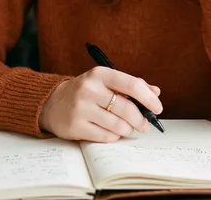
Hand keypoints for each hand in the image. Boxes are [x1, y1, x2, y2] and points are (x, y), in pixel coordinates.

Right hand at [40, 67, 163, 142]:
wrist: (52, 103)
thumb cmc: (86, 92)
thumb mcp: (105, 82)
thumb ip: (130, 86)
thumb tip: (155, 93)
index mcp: (100, 74)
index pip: (132, 85)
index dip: (149, 99)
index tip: (158, 108)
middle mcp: (89, 89)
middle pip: (127, 109)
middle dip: (141, 120)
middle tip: (145, 125)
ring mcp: (81, 108)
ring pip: (118, 126)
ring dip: (127, 130)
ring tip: (126, 128)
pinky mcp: (75, 126)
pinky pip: (105, 137)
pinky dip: (113, 137)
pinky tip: (110, 132)